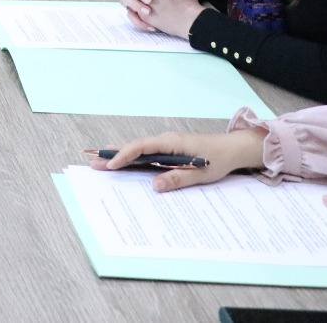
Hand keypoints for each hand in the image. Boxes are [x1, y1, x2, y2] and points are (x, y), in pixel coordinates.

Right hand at [92, 127, 267, 191]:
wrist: (232, 149)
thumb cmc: (218, 159)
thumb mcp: (200, 172)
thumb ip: (178, 178)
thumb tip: (155, 186)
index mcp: (171, 143)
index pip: (141, 147)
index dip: (124, 155)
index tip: (112, 165)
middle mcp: (165, 141)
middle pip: (135, 147)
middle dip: (115, 156)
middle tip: (94, 163)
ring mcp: (166, 145)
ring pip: (139, 150)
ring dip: (122, 157)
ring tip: (102, 164)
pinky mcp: (169, 150)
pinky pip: (147, 154)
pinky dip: (134, 158)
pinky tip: (125, 164)